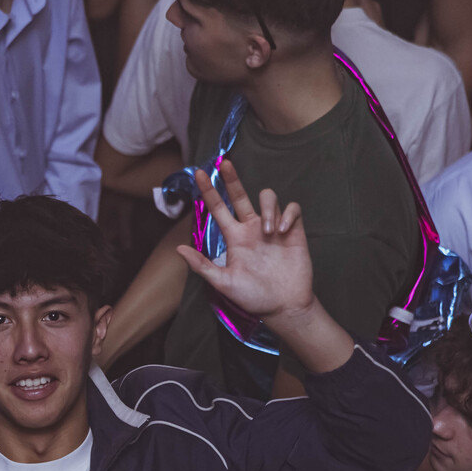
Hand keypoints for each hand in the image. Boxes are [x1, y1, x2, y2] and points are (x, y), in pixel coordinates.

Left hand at [172, 159, 313, 322]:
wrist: (283, 306)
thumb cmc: (253, 297)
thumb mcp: (223, 283)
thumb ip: (202, 266)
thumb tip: (178, 249)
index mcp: (234, 237)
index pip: (218, 208)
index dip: (209, 191)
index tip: (199, 174)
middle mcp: (252, 228)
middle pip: (240, 195)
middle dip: (232, 179)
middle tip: (225, 164)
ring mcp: (273, 228)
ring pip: (268, 197)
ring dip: (268, 209)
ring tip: (269, 232)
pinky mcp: (293, 231)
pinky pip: (292, 209)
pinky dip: (288, 215)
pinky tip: (283, 232)